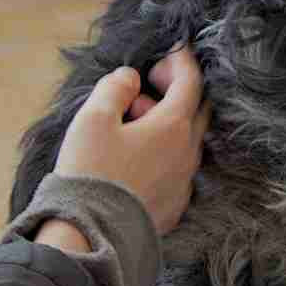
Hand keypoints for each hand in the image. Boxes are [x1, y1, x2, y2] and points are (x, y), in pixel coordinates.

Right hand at [52, 45, 210, 236]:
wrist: (89, 237)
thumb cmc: (91, 172)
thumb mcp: (93, 119)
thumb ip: (115, 88)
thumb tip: (131, 77)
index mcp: (174, 126)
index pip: (191, 82)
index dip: (181, 61)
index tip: (173, 48)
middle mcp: (188, 152)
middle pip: (196, 109)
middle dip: (175, 90)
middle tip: (146, 85)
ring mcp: (185, 181)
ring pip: (186, 139)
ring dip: (165, 122)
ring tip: (130, 121)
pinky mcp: (174, 205)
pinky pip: (177, 167)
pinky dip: (163, 151)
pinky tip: (135, 156)